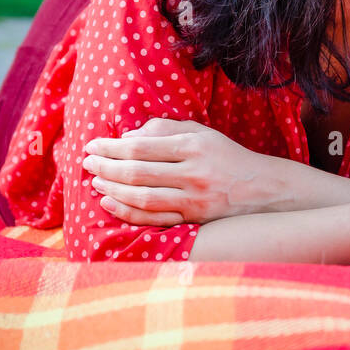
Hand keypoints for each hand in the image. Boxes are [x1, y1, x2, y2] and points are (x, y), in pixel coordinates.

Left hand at [81, 118, 272, 225]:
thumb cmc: (225, 156)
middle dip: (106, 167)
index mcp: (194, 146)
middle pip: (137, 172)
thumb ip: (165, 131)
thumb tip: (128, 137)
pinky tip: (110, 203)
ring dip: (112, 188)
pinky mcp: (194, 218)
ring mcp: (194, 198)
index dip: (111, 147)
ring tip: (96, 180)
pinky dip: (127, 212)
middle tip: (87, 163)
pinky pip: (154, 217)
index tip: (93, 145)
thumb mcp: (201, 133)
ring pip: (142, 197)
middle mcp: (194, 173)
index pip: (141, 146)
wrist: (262, 188)